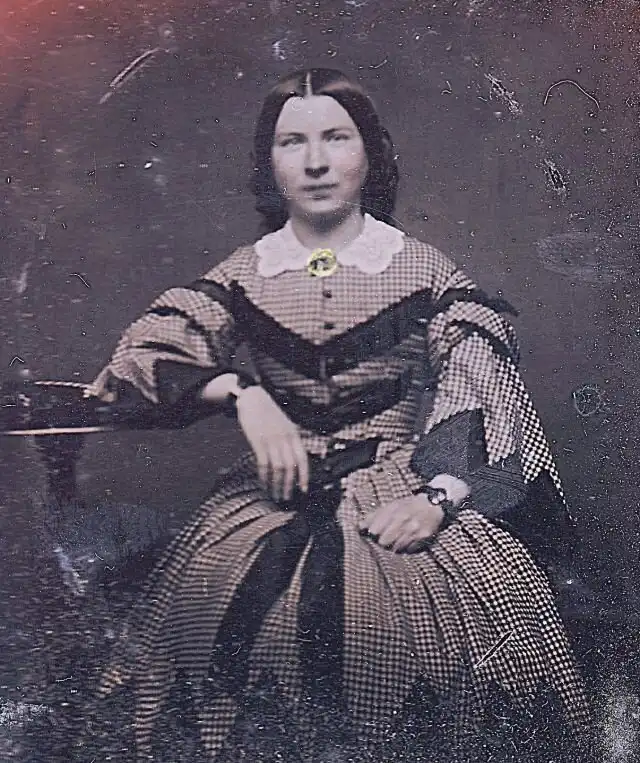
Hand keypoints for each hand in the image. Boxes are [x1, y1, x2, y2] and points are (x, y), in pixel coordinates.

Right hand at [235, 386, 308, 501]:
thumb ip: (289, 440)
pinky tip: (263, 483)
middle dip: (289, 485)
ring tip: (275, 494)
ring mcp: (272, 440)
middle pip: (291, 467)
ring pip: (278, 468)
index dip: (304, 476)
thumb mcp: (284, 425)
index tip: (304, 490)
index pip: (303, 459)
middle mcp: (285, 438)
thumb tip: (294, 458)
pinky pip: (263, 463)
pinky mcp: (258, 441)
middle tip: (286, 497)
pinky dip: (264, 476)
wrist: (253, 398)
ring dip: (277, 484)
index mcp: (293, 435)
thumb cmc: (268, 413)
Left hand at [358, 494, 444, 553]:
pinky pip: (408, 551)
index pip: (375, 530)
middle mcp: (404, 521)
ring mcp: (414, 531)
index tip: (373, 533)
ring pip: (395, 548)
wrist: (433, 505)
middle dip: (382, 541)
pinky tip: (406, 542)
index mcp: (393, 511)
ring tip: (396, 540)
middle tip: (385, 538)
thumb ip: (374, 515)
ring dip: (393, 546)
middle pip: (383, 541)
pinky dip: (405, 548)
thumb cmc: (408, 505)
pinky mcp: (423, 539)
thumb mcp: (391, 505)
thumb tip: (359, 526)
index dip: (372, 533)